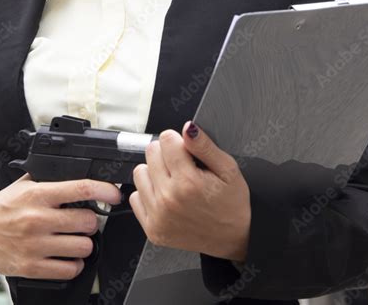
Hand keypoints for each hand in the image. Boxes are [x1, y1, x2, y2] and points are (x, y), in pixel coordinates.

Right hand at [0, 174, 121, 281]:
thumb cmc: (3, 208)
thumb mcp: (25, 184)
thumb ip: (51, 178)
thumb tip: (80, 170)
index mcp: (38, 195)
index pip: (81, 189)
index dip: (104, 190)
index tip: (115, 194)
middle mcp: (38, 219)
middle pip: (87, 221)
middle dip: (92, 221)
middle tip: (85, 220)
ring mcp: (35, 245)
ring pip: (83, 246)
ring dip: (85, 243)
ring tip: (76, 238)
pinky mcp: (32, 267)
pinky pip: (69, 269)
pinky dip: (75, 264)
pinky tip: (69, 256)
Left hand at [130, 121, 250, 261]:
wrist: (233, 239)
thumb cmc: (232, 204)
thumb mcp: (228, 169)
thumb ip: (205, 146)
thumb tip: (187, 128)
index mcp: (188, 182)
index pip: (165, 139)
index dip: (178, 141)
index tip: (186, 150)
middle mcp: (169, 199)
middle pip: (151, 153)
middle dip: (166, 154)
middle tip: (182, 167)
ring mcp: (158, 216)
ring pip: (139, 173)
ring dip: (154, 172)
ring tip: (173, 181)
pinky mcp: (152, 229)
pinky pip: (135, 197)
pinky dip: (148, 193)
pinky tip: (165, 197)